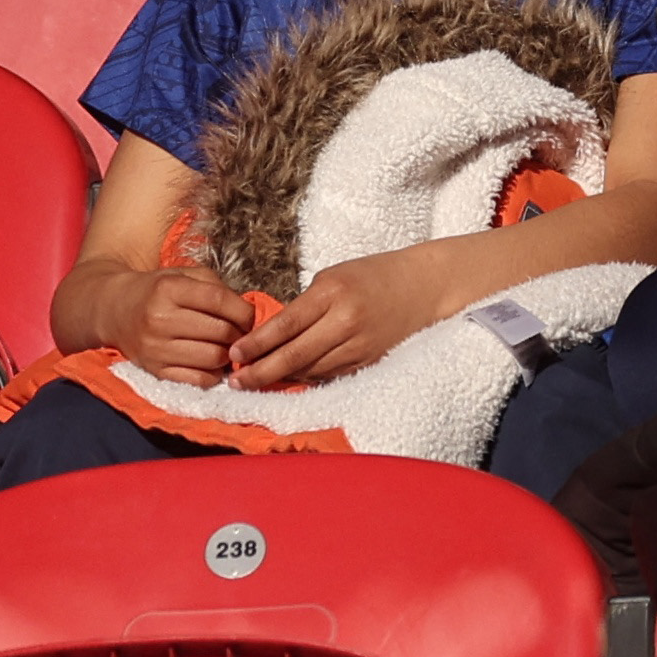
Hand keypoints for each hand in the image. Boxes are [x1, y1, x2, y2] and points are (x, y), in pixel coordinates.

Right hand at [99, 267, 254, 387]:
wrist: (114, 310)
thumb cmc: (157, 290)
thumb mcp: (183, 275)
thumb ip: (216, 288)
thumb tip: (246, 313)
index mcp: (168, 289)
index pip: (219, 301)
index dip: (243, 311)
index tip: (249, 316)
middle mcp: (159, 319)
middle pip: (220, 332)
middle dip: (239, 334)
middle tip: (240, 333)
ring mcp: (155, 349)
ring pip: (213, 358)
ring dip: (228, 355)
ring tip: (226, 347)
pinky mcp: (154, 371)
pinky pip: (197, 380)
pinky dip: (212, 374)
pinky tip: (211, 362)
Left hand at [229, 244, 448, 389]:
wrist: (423, 287)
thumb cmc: (373, 275)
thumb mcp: (334, 276)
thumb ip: (306, 305)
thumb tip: (274, 336)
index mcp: (333, 293)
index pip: (286, 325)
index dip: (257, 344)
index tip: (234, 355)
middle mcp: (346, 321)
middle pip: (295, 356)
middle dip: (261, 372)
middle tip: (236, 382)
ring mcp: (359, 344)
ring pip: (310, 370)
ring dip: (281, 378)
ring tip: (254, 382)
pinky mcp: (369, 360)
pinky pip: (329, 374)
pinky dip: (306, 377)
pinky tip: (289, 378)